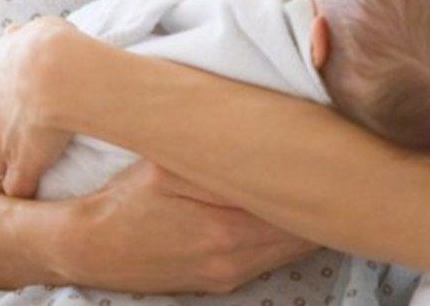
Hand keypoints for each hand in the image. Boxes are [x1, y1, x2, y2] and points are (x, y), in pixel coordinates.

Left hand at [0, 17, 77, 197]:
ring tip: (0, 193)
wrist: (57, 70)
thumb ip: (19, 35)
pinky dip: (19, 196)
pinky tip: (26, 200)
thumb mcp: (32, 30)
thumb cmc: (48, 45)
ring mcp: (0, 143)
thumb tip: (14, 33)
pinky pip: (14, 189)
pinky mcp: (22, 164)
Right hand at [61, 160, 318, 293]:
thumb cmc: (125, 200)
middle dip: (322, 200)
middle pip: (303, 232)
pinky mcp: (223, 281)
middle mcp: (236, 259)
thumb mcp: (166, 167)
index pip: (296, 208)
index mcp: (226, 228)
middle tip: (339, 164)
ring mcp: (231, 274)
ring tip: (319, 182)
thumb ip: (217, 159)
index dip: (320, 181)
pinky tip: (286, 210)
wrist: (91, 248)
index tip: (337, 155)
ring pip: (292, 247)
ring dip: (307, 218)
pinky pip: (272, 258)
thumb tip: (270, 147)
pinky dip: (285, 234)